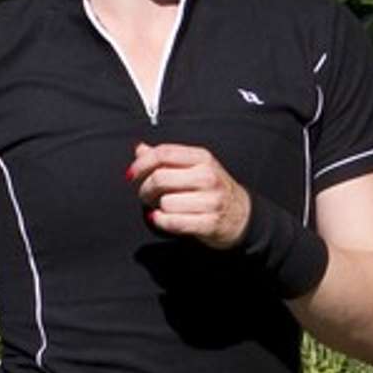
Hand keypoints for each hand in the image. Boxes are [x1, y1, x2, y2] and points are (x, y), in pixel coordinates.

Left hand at [126, 139, 252, 248]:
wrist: (241, 214)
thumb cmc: (211, 189)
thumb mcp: (194, 166)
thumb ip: (166, 158)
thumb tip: (140, 149)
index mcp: (202, 158)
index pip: (163, 153)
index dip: (141, 164)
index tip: (131, 175)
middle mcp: (207, 176)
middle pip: (160, 178)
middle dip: (145, 189)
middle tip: (146, 195)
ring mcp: (211, 200)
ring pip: (165, 203)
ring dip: (156, 208)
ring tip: (161, 207)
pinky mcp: (209, 223)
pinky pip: (173, 222)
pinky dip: (161, 221)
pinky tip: (160, 218)